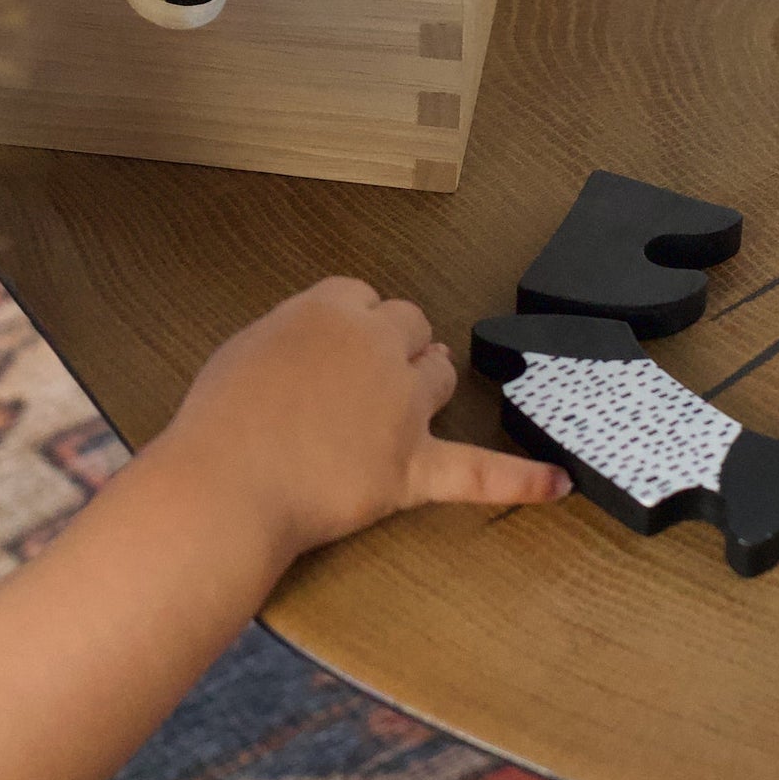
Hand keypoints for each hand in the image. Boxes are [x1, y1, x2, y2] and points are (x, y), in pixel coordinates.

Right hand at [160, 278, 571, 558]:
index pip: (363, 296)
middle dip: (395, 346)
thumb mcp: (245, 348)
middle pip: (409, 324)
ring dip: (429, 382)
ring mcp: (401, 405)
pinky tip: (559, 482)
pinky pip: (479, 470)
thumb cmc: (219, 419)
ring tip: (410, 405)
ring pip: (439, 372)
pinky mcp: (413, 465)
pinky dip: (522, 480)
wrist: (226, 482)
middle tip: (368, 379)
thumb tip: (310, 350)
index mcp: (329, 308)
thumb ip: (291, 337)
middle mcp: (374, 345)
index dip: (352, 325)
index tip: (336, 347)